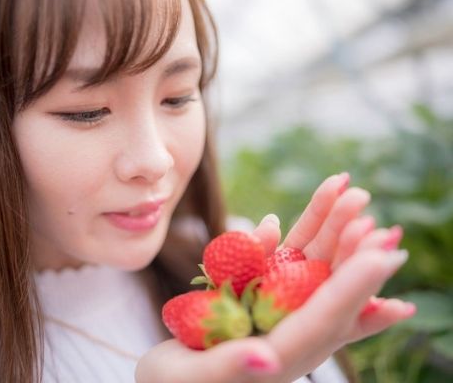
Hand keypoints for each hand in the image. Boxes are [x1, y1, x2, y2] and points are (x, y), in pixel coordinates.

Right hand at [136, 173, 413, 382]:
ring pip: (308, 263)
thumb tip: (268, 359)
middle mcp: (288, 330)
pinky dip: (285, 235)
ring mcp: (275, 307)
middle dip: (349, 246)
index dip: (354, 288)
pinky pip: (280, 258)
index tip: (381, 256)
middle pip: (327, 284)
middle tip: (367, 206)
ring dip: (326, 226)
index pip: (325, 320)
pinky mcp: (257, 292)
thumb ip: (231, 367)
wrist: (169, 378)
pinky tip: (280, 218)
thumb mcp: (193, 379)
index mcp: (281, 355)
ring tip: (345, 187)